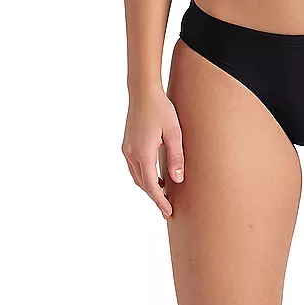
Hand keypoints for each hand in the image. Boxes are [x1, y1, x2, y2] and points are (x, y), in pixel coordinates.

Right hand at [122, 88, 184, 218]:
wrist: (143, 92)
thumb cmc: (161, 109)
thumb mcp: (174, 133)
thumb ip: (176, 157)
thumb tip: (178, 179)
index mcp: (143, 152)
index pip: (151, 185)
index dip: (159, 200)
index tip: (168, 212)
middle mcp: (131, 153)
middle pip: (142, 184)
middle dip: (154, 197)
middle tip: (167, 209)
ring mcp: (126, 149)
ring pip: (136, 176)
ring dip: (148, 187)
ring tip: (163, 194)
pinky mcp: (126, 144)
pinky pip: (133, 167)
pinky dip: (143, 176)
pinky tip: (154, 175)